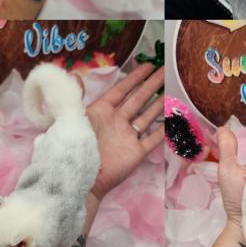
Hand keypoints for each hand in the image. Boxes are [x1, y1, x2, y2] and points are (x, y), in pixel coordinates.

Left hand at [86, 63, 163, 201]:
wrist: (80, 181)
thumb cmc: (74, 149)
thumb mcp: (70, 119)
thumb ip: (74, 97)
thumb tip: (73, 75)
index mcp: (101, 111)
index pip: (121, 90)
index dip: (134, 77)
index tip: (148, 65)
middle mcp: (116, 121)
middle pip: (138, 99)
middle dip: (152, 85)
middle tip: (166, 71)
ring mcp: (127, 136)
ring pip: (148, 115)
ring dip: (160, 103)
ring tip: (173, 90)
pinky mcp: (136, 152)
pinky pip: (153, 138)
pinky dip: (164, 129)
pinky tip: (175, 119)